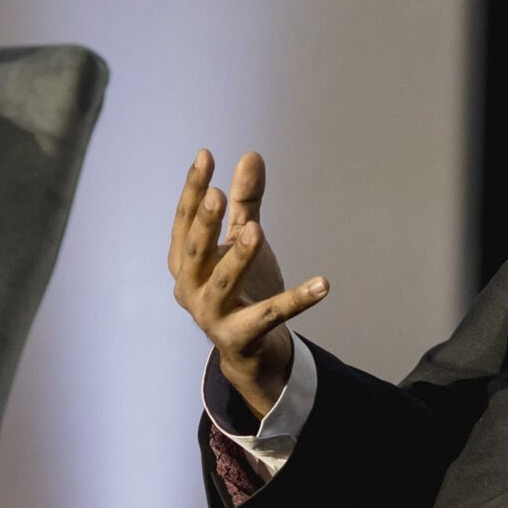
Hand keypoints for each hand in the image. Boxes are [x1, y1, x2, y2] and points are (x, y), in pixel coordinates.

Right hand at [168, 149, 328, 419]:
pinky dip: (297, 300)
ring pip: (224, 283)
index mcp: (185, 262)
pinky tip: (323, 284)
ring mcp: (211, 316)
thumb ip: (246, 202)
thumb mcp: (242, 241)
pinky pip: (270, 315)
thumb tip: (251, 155)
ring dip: (238, 257)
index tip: (206, 156)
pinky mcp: (240, 338)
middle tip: (219, 195)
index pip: (184, 221)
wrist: (249, 352)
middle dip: (205, 224)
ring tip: (256, 230)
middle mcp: (190, 288)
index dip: (192, 189)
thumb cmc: (242, 288)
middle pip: (194, 252)